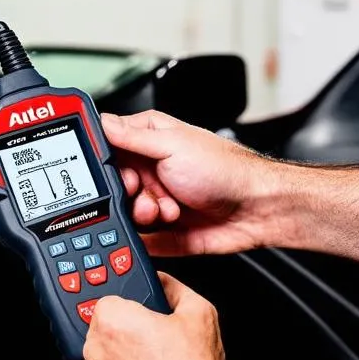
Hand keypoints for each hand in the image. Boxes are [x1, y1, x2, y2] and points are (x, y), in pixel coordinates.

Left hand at [83, 273, 225, 359]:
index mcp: (112, 318)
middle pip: (104, 320)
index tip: (146, 307)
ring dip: (121, 344)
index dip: (133, 300)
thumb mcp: (197, 309)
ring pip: (103, 345)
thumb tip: (163, 281)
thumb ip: (174, 286)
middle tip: (153, 329)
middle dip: (125, 321)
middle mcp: (96, 344)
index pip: (110, 295)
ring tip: (152, 349)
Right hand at [101, 111, 290, 255]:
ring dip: (143, 213)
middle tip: (140, 190)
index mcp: (151, 141)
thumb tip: (101, 121)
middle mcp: (152, 170)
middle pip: (113, 185)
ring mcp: (158, 200)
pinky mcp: (164, 230)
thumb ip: (132, 136)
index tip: (111, 170)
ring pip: (125, 213)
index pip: (110, 147)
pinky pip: (139, 238)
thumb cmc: (226, 170)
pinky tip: (166, 223)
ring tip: (165, 208)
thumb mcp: (172, 145)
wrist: (258, 210)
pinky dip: (147, 236)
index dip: (104, 161)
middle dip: (126, 192)